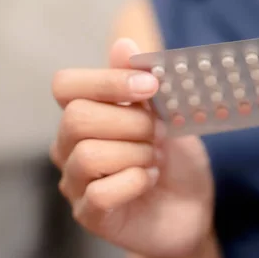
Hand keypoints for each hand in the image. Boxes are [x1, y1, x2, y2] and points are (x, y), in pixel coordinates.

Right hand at [50, 38, 212, 257]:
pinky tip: (149, 180)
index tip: (150, 86)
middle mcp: (70, 146)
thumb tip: (123, 43)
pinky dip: (134, 182)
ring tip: (155, 159)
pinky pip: (99, 194)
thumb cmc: (175, 159)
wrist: (193, 207)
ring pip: (87, 155)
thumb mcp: (168, 116)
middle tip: (159, 133)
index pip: (66, 86)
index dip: (106, 81)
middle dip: (130, 122)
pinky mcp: (89, 215)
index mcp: (86, 114)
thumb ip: (142, 84)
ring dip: (135, 153)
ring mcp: (76, 182)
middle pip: (76, 118)